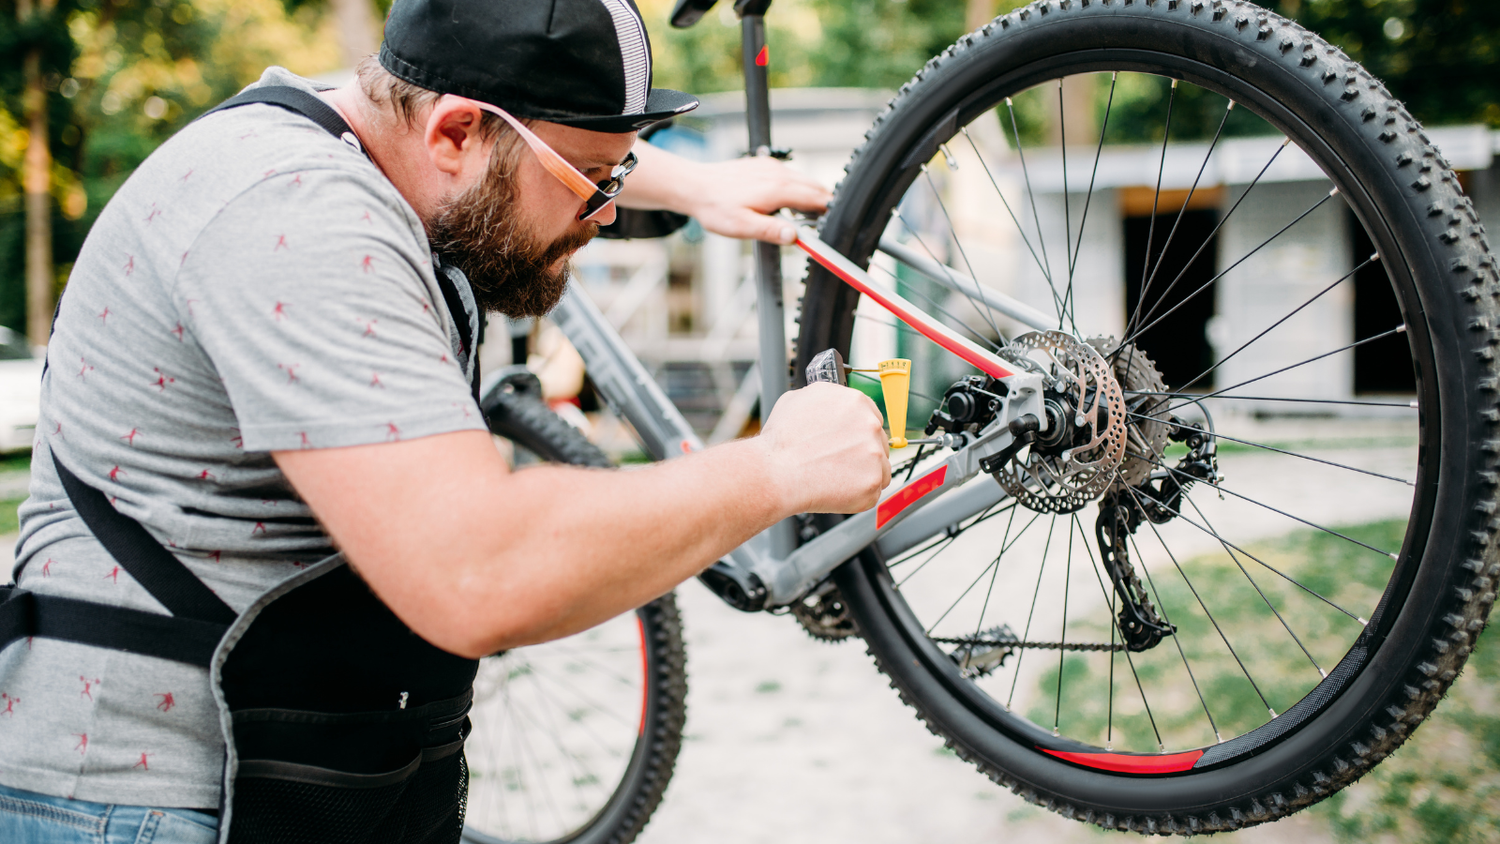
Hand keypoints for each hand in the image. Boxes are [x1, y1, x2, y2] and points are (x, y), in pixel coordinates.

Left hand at [618, 144, 830, 244]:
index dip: (829, 212)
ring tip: (805, 217)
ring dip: (809, 196)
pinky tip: (785, 202)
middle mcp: (778, 173)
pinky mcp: (763, 164)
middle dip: (823, 204)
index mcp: (778, 189)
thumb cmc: (716, 207)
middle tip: (823, 224)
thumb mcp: (743, 227)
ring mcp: (771, 166)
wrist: (695, 186)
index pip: (816, 199)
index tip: (835, 225)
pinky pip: (789, 175)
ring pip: (803, 180)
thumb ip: (772, 231)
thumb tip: (795, 237)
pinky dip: (795, 187)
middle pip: (814, 187)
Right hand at [756, 382, 890, 513]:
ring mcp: (874, 453)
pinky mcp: (873, 480)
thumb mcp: (797, 399)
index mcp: (855, 401)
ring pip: (880, 467)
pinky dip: (859, 494)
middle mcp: (870, 424)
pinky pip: (874, 490)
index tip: (850, 443)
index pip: (872, 417)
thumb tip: (830, 405)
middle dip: (863, 454)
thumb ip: (825, 399)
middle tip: (839, 463)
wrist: (776, 472)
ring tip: (835, 478)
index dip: (859, 433)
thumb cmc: (781, 440)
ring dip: (864, 474)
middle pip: (879, 442)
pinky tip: (838, 490)